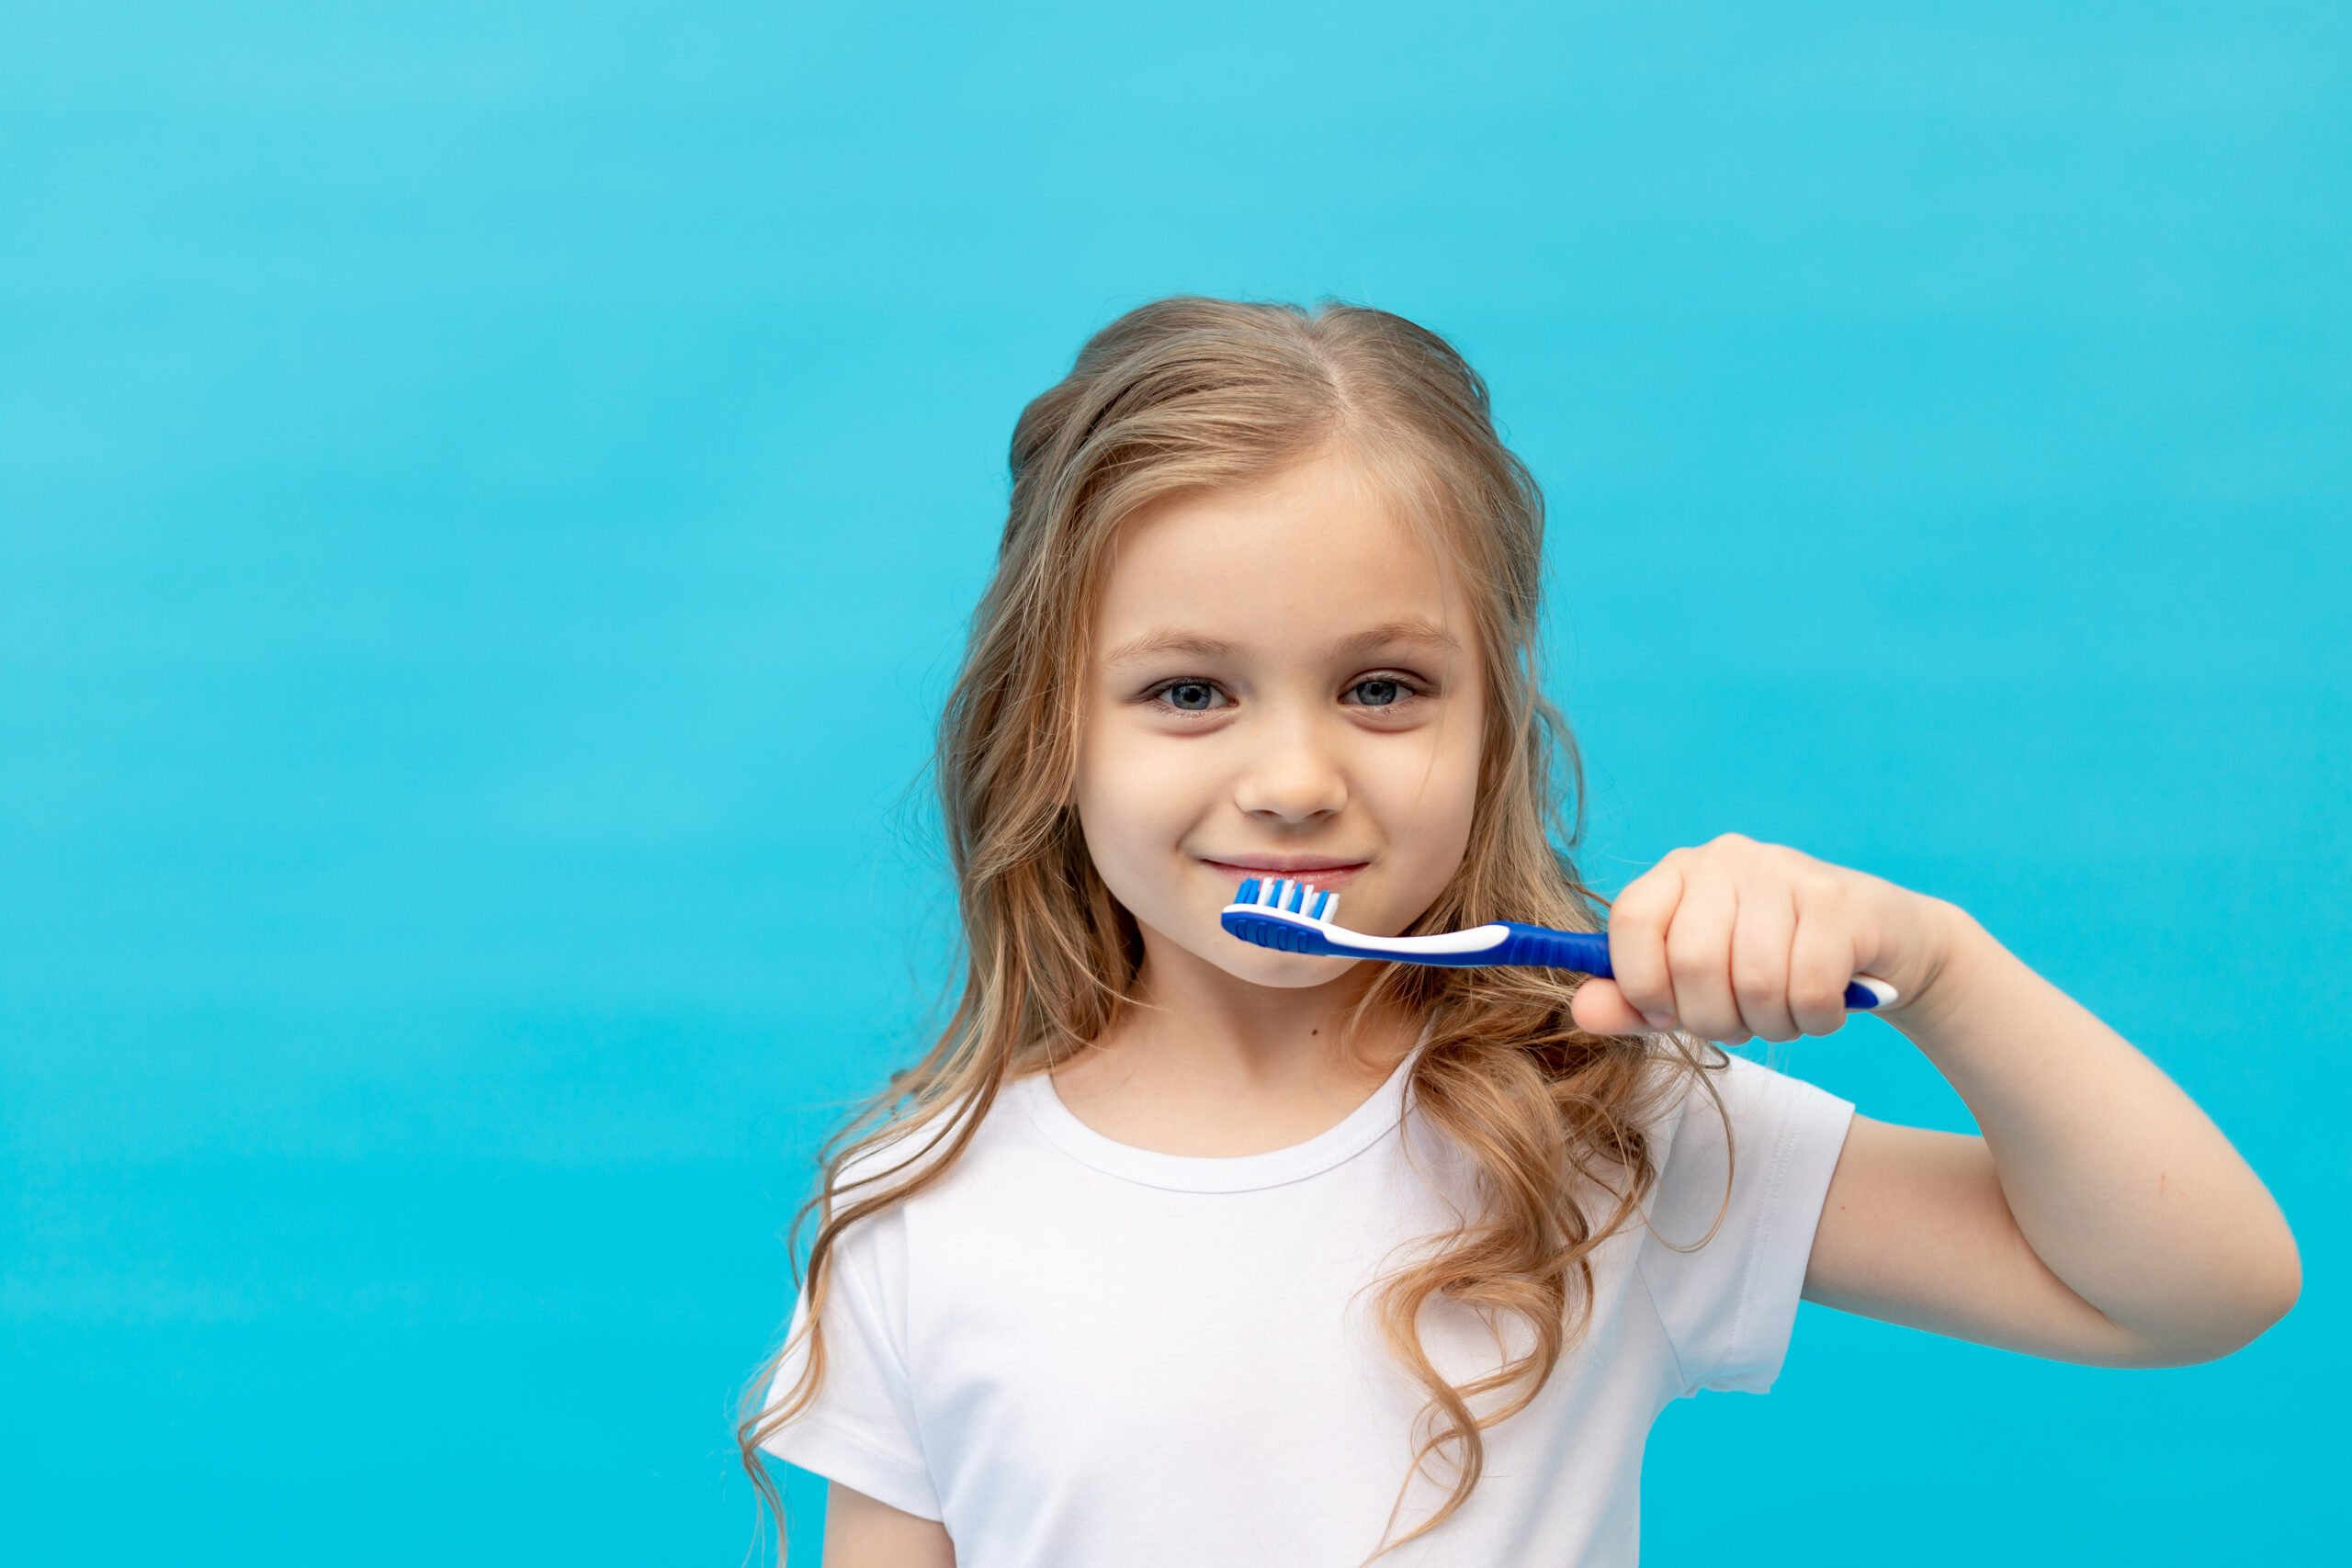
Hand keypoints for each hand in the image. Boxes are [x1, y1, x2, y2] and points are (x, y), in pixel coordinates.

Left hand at [1568, 834, 1954, 1043]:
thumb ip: (1634, 1001)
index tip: (1668, 1013)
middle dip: (1715, 1020)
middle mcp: (1726, 858)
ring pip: (1754, 984)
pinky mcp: (1838, 901)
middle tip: (1742, 1021)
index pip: (1630, 923)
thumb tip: (1579, 1011)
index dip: (1643, 985)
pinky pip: (1809, 990)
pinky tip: (1824, 1007)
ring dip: (1771, 1025)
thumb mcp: (1694, 989)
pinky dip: (1815, 1020)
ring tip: (1785, 1012)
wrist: (1883, 946)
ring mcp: (1783, 872)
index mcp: (1679, 872)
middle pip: (1691, 964)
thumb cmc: (1772, 967)